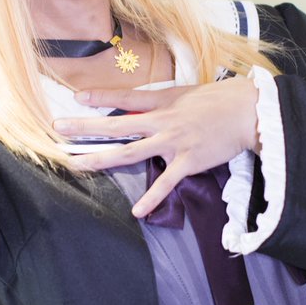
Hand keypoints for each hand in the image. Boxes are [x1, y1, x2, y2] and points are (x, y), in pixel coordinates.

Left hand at [53, 77, 259, 216]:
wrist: (247, 112)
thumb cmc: (221, 100)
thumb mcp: (187, 93)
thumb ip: (164, 102)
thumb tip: (143, 107)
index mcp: (163, 102)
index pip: (125, 98)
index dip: (99, 96)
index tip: (76, 97)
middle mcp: (162, 121)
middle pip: (116, 125)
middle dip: (85, 127)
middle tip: (58, 128)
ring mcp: (173, 142)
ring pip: (129, 152)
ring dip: (100, 158)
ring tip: (77, 163)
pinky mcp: (187, 162)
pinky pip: (165, 183)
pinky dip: (151, 198)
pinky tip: (136, 211)